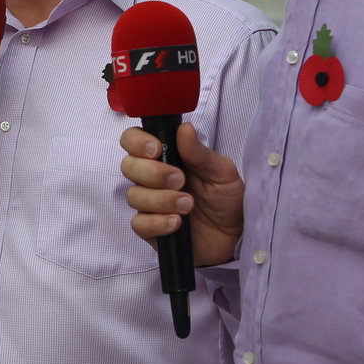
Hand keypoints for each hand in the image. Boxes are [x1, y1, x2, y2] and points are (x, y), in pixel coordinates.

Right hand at [121, 122, 244, 266]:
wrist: (235, 235)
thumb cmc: (227, 199)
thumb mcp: (221, 172)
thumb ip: (200, 153)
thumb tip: (184, 128)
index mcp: (167, 156)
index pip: (133, 140)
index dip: (136, 141)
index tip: (156, 149)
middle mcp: (152, 178)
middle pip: (128, 166)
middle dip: (152, 172)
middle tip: (180, 180)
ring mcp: (149, 204)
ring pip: (134, 195)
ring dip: (161, 199)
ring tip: (188, 205)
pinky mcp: (150, 228)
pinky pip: (139, 223)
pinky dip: (158, 222)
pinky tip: (177, 222)